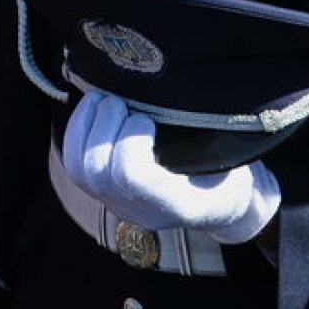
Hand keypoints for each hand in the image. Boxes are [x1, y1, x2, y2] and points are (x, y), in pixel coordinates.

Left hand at [62, 92, 279, 243]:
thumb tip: (203, 98)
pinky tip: (96, 106)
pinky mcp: (101, 191)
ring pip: (78, 167)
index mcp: (177, 203)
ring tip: (107, 101)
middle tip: (122, 104)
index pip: (130, 175)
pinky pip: (73, 161)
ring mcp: (117, 203)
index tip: (148, 119)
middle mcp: (141, 210)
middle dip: (103, 126)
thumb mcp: (236, 161)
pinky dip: (78, 127)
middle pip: (96, 170)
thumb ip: (218, 139)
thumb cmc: (231, 175)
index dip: (129, 139)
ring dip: (87, 124)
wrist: (221, 204)